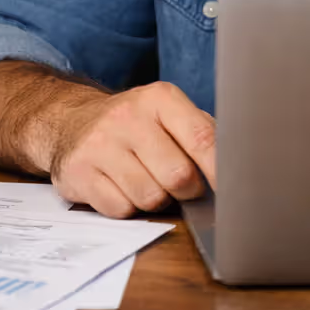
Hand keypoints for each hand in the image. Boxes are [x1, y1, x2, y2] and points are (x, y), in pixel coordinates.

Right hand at [47, 81, 216, 217]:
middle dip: (186, 190)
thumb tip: (236, 167)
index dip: (220, 170)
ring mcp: (100, 145)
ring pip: (150, 198)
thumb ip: (202, 134)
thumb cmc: (135, 124)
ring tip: (148, 181)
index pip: (201, 137)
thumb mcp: (169, 113)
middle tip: (180, 185)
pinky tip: (122, 188)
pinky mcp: (79, 174)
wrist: (72, 123)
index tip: (233, 189)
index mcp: (160, 98)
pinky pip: (121, 210)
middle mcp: (128, 117)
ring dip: (156, 200)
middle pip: (178, 176)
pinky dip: (127, 208)